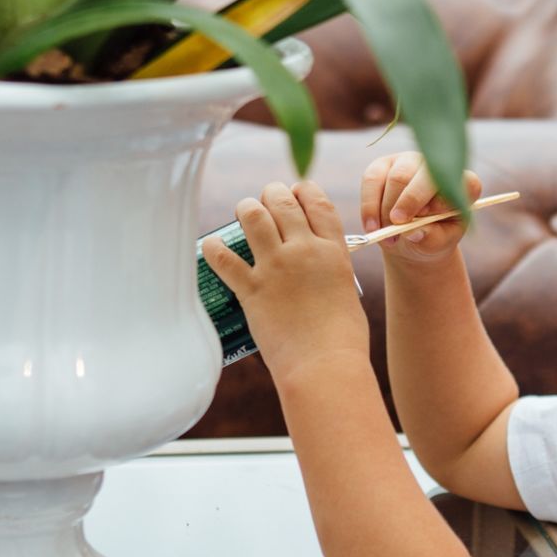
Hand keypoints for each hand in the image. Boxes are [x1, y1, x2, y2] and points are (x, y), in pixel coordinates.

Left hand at [201, 181, 368, 383]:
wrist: (325, 365)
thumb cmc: (342, 339)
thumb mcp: (344, 292)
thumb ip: (329, 271)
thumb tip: (317, 268)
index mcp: (333, 251)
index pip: (318, 202)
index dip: (304, 190)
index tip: (296, 191)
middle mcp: (304, 250)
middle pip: (283, 202)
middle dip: (271, 194)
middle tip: (265, 199)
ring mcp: (276, 267)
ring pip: (253, 216)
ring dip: (246, 208)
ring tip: (243, 212)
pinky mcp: (252, 289)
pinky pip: (224, 258)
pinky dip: (214, 248)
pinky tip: (211, 245)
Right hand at [360, 153, 483, 266]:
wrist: (409, 240)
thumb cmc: (431, 238)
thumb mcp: (437, 244)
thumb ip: (431, 237)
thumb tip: (412, 231)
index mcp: (462, 183)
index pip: (462, 182)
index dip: (444, 199)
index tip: (428, 216)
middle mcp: (437, 166)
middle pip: (424, 176)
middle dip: (409, 203)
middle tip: (397, 228)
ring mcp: (408, 162)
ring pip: (397, 178)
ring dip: (388, 211)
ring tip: (389, 239)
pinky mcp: (381, 167)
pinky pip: (372, 181)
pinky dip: (369, 208)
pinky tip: (372, 228)